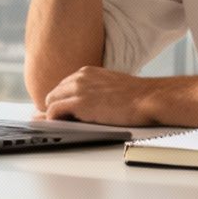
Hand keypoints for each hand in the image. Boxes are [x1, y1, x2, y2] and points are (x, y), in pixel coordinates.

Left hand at [38, 66, 162, 126]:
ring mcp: (78, 89)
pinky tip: (61, 126)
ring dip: (54, 114)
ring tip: (62, 125)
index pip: (63, 86)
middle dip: (56, 107)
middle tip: (61, 121)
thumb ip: (94, 90)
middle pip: (54, 93)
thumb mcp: (110, 86)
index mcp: (87, 72)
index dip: (63, 100)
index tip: (63, 111)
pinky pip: (54, 112)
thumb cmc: (136, 96)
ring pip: (50, 102)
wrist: (147, 99)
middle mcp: (80, 77)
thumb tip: (87, 103)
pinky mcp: (78, 103)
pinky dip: (53, 120)